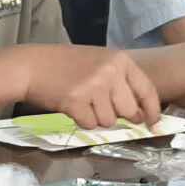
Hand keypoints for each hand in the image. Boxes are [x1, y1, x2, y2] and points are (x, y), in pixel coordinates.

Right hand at [21, 45, 161, 129]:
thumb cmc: (64, 64)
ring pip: (109, 121)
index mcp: (120, 60)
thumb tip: (139, 113)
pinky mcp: (77, 102)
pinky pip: (89, 124)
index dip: (152, 110)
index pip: (147, 89)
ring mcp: (93, 87)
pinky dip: (81, 120)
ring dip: (97, 118)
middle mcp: (110, 73)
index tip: (153, 123)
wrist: (31, 66)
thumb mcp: (98, 62)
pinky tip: (72, 107)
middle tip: (103, 109)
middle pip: (129, 111)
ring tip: (82, 103)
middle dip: (119, 116)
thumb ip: (120, 81)